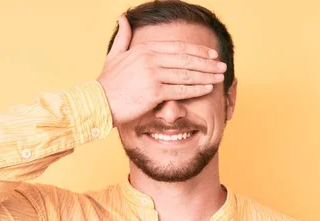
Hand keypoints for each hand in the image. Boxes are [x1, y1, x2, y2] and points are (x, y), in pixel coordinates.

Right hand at [97, 14, 225, 126]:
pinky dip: (196, 89)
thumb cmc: (106, 83)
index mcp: (144, 49)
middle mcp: (150, 59)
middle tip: (222, 65)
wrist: (97, 103)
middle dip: (207, 62)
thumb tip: (122, 17)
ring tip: (219, 76)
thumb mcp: (114, 55)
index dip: (197, 50)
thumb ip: (123, 37)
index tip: (210, 54)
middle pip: (186, 59)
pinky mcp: (154, 92)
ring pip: (186, 74)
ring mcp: (152, 75)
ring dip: (206, 75)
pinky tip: (208, 88)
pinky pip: (181, 90)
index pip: (177, 47)